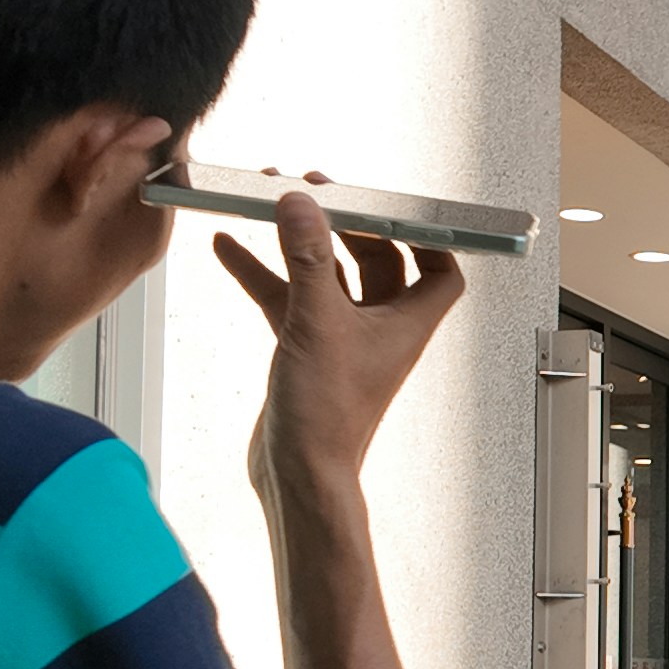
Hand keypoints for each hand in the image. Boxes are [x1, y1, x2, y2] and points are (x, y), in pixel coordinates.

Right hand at [213, 174, 464, 493]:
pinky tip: (229, 248)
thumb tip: (302, 204)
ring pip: (327, 276)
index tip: (393, 203)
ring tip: (272, 203)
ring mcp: (343, 339)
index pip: (439, 267)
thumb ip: (308, 258)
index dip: (425, 233)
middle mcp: (380, 329)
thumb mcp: (317, 322)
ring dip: (300, 242)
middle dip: (348, 223)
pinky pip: (289, 300)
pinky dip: (264, 273)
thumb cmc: (328, 419)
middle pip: (377, 260)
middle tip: (318, 192)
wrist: (296, 476)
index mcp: (406, 322)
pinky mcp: (308, 350)